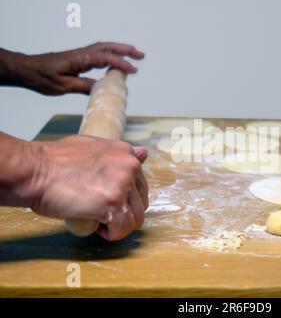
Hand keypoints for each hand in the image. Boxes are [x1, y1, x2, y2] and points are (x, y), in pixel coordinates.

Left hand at [14, 42, 144, 94]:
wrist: (28, 69)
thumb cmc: (42, 77)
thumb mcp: (62, 85)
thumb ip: (82, 85)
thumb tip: (101, 88)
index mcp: (79, 59)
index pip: (104, 58)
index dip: (120, 63)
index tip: (132, 70)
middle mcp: (82, 54)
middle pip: (107, 47)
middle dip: (125, 50)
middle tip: (140, 56)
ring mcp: (81, 55)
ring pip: (104, 48)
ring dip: (120, 50)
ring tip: (134, 56)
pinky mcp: (80, 59)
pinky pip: (100, 54)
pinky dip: (112, 55)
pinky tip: (116, 63)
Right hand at [28, 135, 148, 240]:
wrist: (34, 171)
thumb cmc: (54, 162)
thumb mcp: (92, 147)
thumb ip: (118, 154)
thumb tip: (143, 153)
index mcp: (126, 153)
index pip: (140, 185)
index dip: (124, 198)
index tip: (105, 200)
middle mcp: (130, 166)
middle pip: (140, 203)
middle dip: (123, 212)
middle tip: (100, 212)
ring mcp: (123, 185)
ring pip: (136, 218)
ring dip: (118, 225)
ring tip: (97, 220)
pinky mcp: (113, 203)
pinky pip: (124, 228)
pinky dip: (112, 234)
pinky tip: (97, 227)